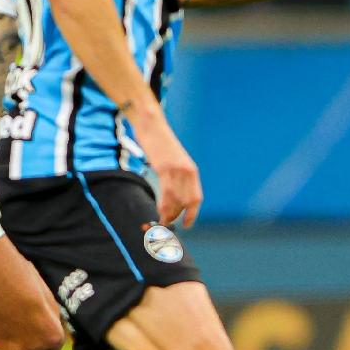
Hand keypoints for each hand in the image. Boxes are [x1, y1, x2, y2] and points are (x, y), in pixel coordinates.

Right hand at [128, 110, 201, 228]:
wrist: (153, 124)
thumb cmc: (161, 145)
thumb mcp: (174, 161)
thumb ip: (176, 176)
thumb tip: (173, 195)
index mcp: (191, 171)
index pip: (196, 198)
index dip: (192, 214)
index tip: (186, 225)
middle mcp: (187, 171)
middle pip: (187, 201)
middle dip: (177, 215)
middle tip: (167, 223)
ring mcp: (176, 169)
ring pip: (176, 199)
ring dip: (169, 214)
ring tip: (162, 222)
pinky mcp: (164, 167)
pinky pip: (167, 192)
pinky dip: (163, 205)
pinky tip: (159, 211)